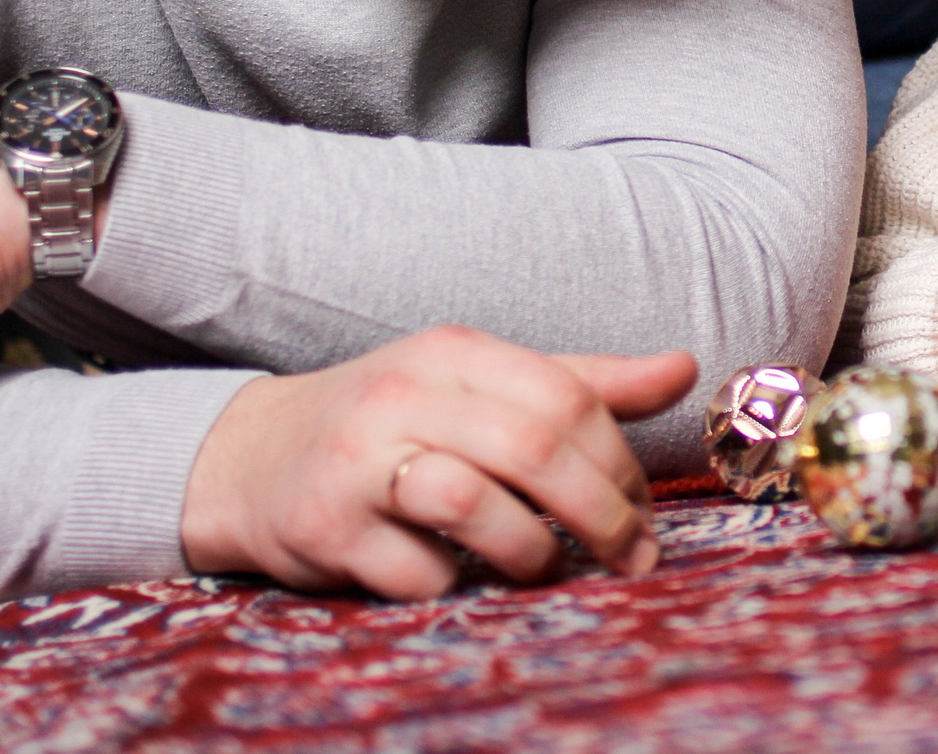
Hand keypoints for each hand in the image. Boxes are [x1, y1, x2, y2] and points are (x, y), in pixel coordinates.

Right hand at [180, 325, 696, 598]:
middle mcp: (404, 393)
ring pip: (473, 504)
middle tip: (630, 559)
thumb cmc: (396, 422)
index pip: (568, 397)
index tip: (644, 515)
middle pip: (534, 449)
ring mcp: (357, 460)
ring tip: (545, 570)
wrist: (251, 459)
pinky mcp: (322, 527)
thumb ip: (581, 384)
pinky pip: (414, 571)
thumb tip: (686, 368)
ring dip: (531, 554)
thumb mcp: (481, 385)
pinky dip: (452, 586)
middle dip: (601, 516)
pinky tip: (457, 579)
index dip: (622, 464)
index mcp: (455, 351)